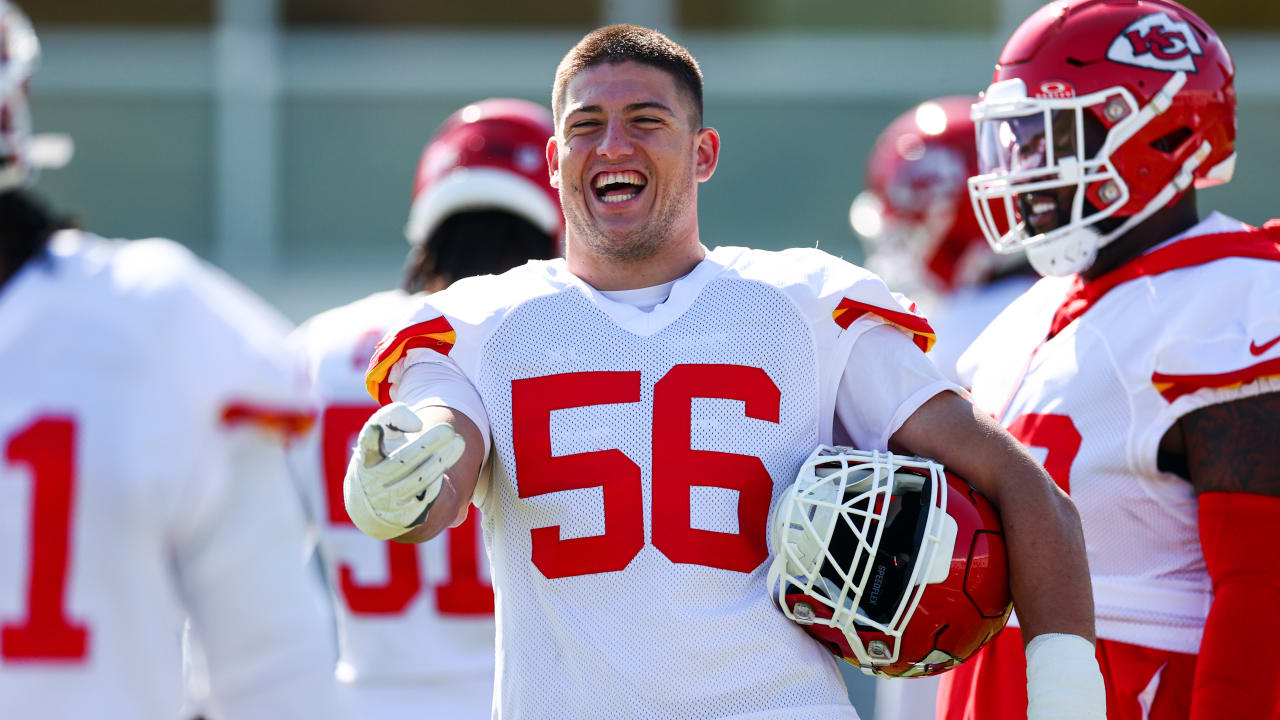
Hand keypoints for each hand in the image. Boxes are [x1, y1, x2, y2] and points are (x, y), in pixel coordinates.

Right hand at [343, 402, 465, 539]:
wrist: (371, 503)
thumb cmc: (381, 457)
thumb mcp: (382, 436)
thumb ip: (394, 417)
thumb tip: (418, 424)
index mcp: (366, 459)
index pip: (367, 445)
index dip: (371, 437)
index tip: (380, 428)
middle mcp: (374, 482)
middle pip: (401, 462)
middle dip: (427, 445)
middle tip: (449, 430)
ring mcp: (389, 501)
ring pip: (418, 481)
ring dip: (440, 462)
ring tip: (459, 443)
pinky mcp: (405, 516)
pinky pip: (426, 498)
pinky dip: (438, 482)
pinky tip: (449, 464)